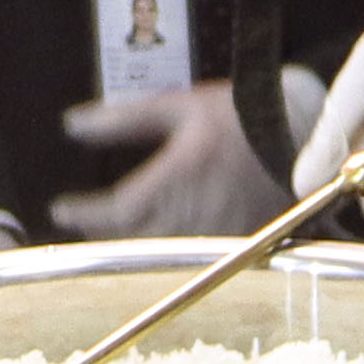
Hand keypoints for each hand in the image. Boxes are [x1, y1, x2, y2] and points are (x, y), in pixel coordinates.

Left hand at [53, 70, 312, 239]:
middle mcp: (194, 212)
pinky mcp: (238, 241)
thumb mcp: (176, 106)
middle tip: (83, 225)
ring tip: (113, 237)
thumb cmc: (238, 114)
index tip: (61, 209)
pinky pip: (192, 257)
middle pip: (133, 240)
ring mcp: (217, 232)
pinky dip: (167, 253)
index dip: (84, 214)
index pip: (115, 211)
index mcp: (175, 178)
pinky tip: (157, 245)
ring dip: (131, 247)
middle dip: (103, 234)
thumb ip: (122, 118)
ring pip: (160, 254)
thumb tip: (74, 125)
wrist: (302, 130)